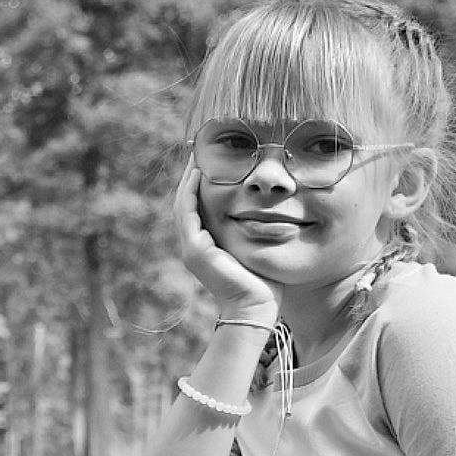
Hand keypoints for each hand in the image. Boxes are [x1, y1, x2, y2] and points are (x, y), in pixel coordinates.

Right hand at [177, 162, 276, 318]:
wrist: (256, 308)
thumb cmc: (264, 282)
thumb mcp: (257, 247)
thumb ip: (256, 229)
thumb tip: (272, 207)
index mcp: (205, 245)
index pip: (198, 206)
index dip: (202, 181)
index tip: (213, 158)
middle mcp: (193, 246)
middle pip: (186, 201)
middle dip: (192, 174)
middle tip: (201, 148)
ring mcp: (191, 248)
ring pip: (183, 203)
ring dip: (189, 177)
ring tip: (198, 153)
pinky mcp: (195, 250)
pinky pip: (188, 212)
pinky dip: (191, 191)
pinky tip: (200, 173)